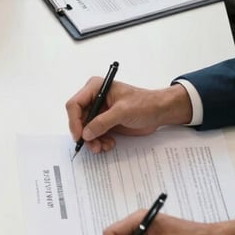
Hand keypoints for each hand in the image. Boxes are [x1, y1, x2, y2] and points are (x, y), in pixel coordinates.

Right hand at [65, 79, 192, 153]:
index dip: (74, 121)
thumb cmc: (145, 104)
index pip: (75, 104)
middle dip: (85, 134)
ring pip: (85, 130)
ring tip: (103, 147)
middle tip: (93, 145)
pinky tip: (109, 144)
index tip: (80, 135)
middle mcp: (94, 99)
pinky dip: (99, 142)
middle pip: (78, 119)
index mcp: (96, 88)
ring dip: (93, 141)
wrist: (160, 112)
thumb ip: (102, 122)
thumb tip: (86, 133)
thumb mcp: (123, 111)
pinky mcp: (104, 123)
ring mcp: (99, 112)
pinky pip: (94, 135)